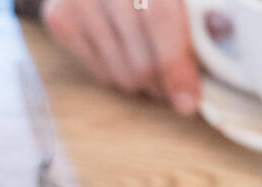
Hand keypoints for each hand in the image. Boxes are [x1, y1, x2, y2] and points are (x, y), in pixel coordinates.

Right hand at [40, 0, 199, 112]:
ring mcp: (78, 0)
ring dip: (143, 82)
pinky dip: (119, 72)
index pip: (161, 18)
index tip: (188, 101)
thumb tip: (198, 83)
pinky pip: (101, 74)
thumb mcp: (184, 0)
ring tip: (150, 63)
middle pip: (141, 61)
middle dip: (164, 84)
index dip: (177, 65)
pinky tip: (123, 51)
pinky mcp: (59, 18)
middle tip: (174, 84)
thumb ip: (201, 23)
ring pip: (122, 75)